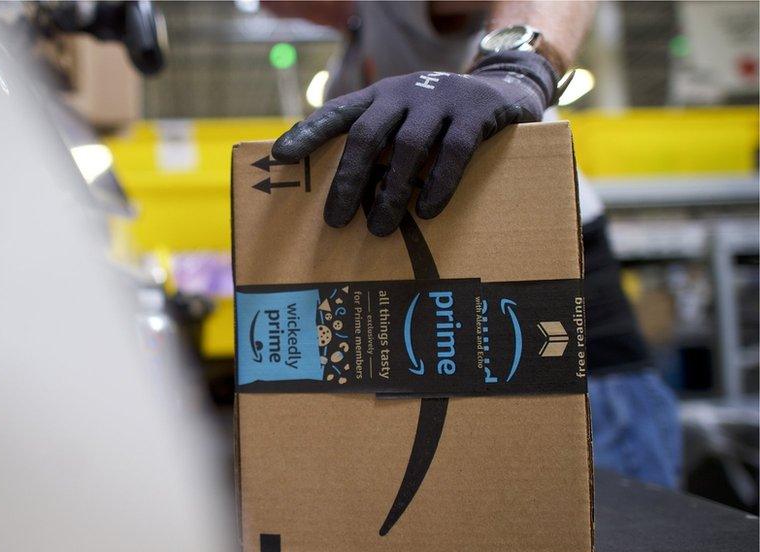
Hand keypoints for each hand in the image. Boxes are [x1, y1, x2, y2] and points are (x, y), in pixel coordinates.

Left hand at [272, 50, 558, 235]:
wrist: (504, 87)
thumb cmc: (440, 118)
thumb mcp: (403, 119)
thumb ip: (376, 144)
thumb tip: (342, 198)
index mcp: (380, 95)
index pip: (337, 112)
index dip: (307, 132)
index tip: (280, 156)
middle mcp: (405, 92)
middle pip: (367, 136)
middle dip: (348, 180)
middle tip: (335, 221)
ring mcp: (441, 99)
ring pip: (409, 147)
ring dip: (390, 192)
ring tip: (378, 229)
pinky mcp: (476, 112)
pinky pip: (454, 151)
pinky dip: (438, 184)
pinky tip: (426, 212)